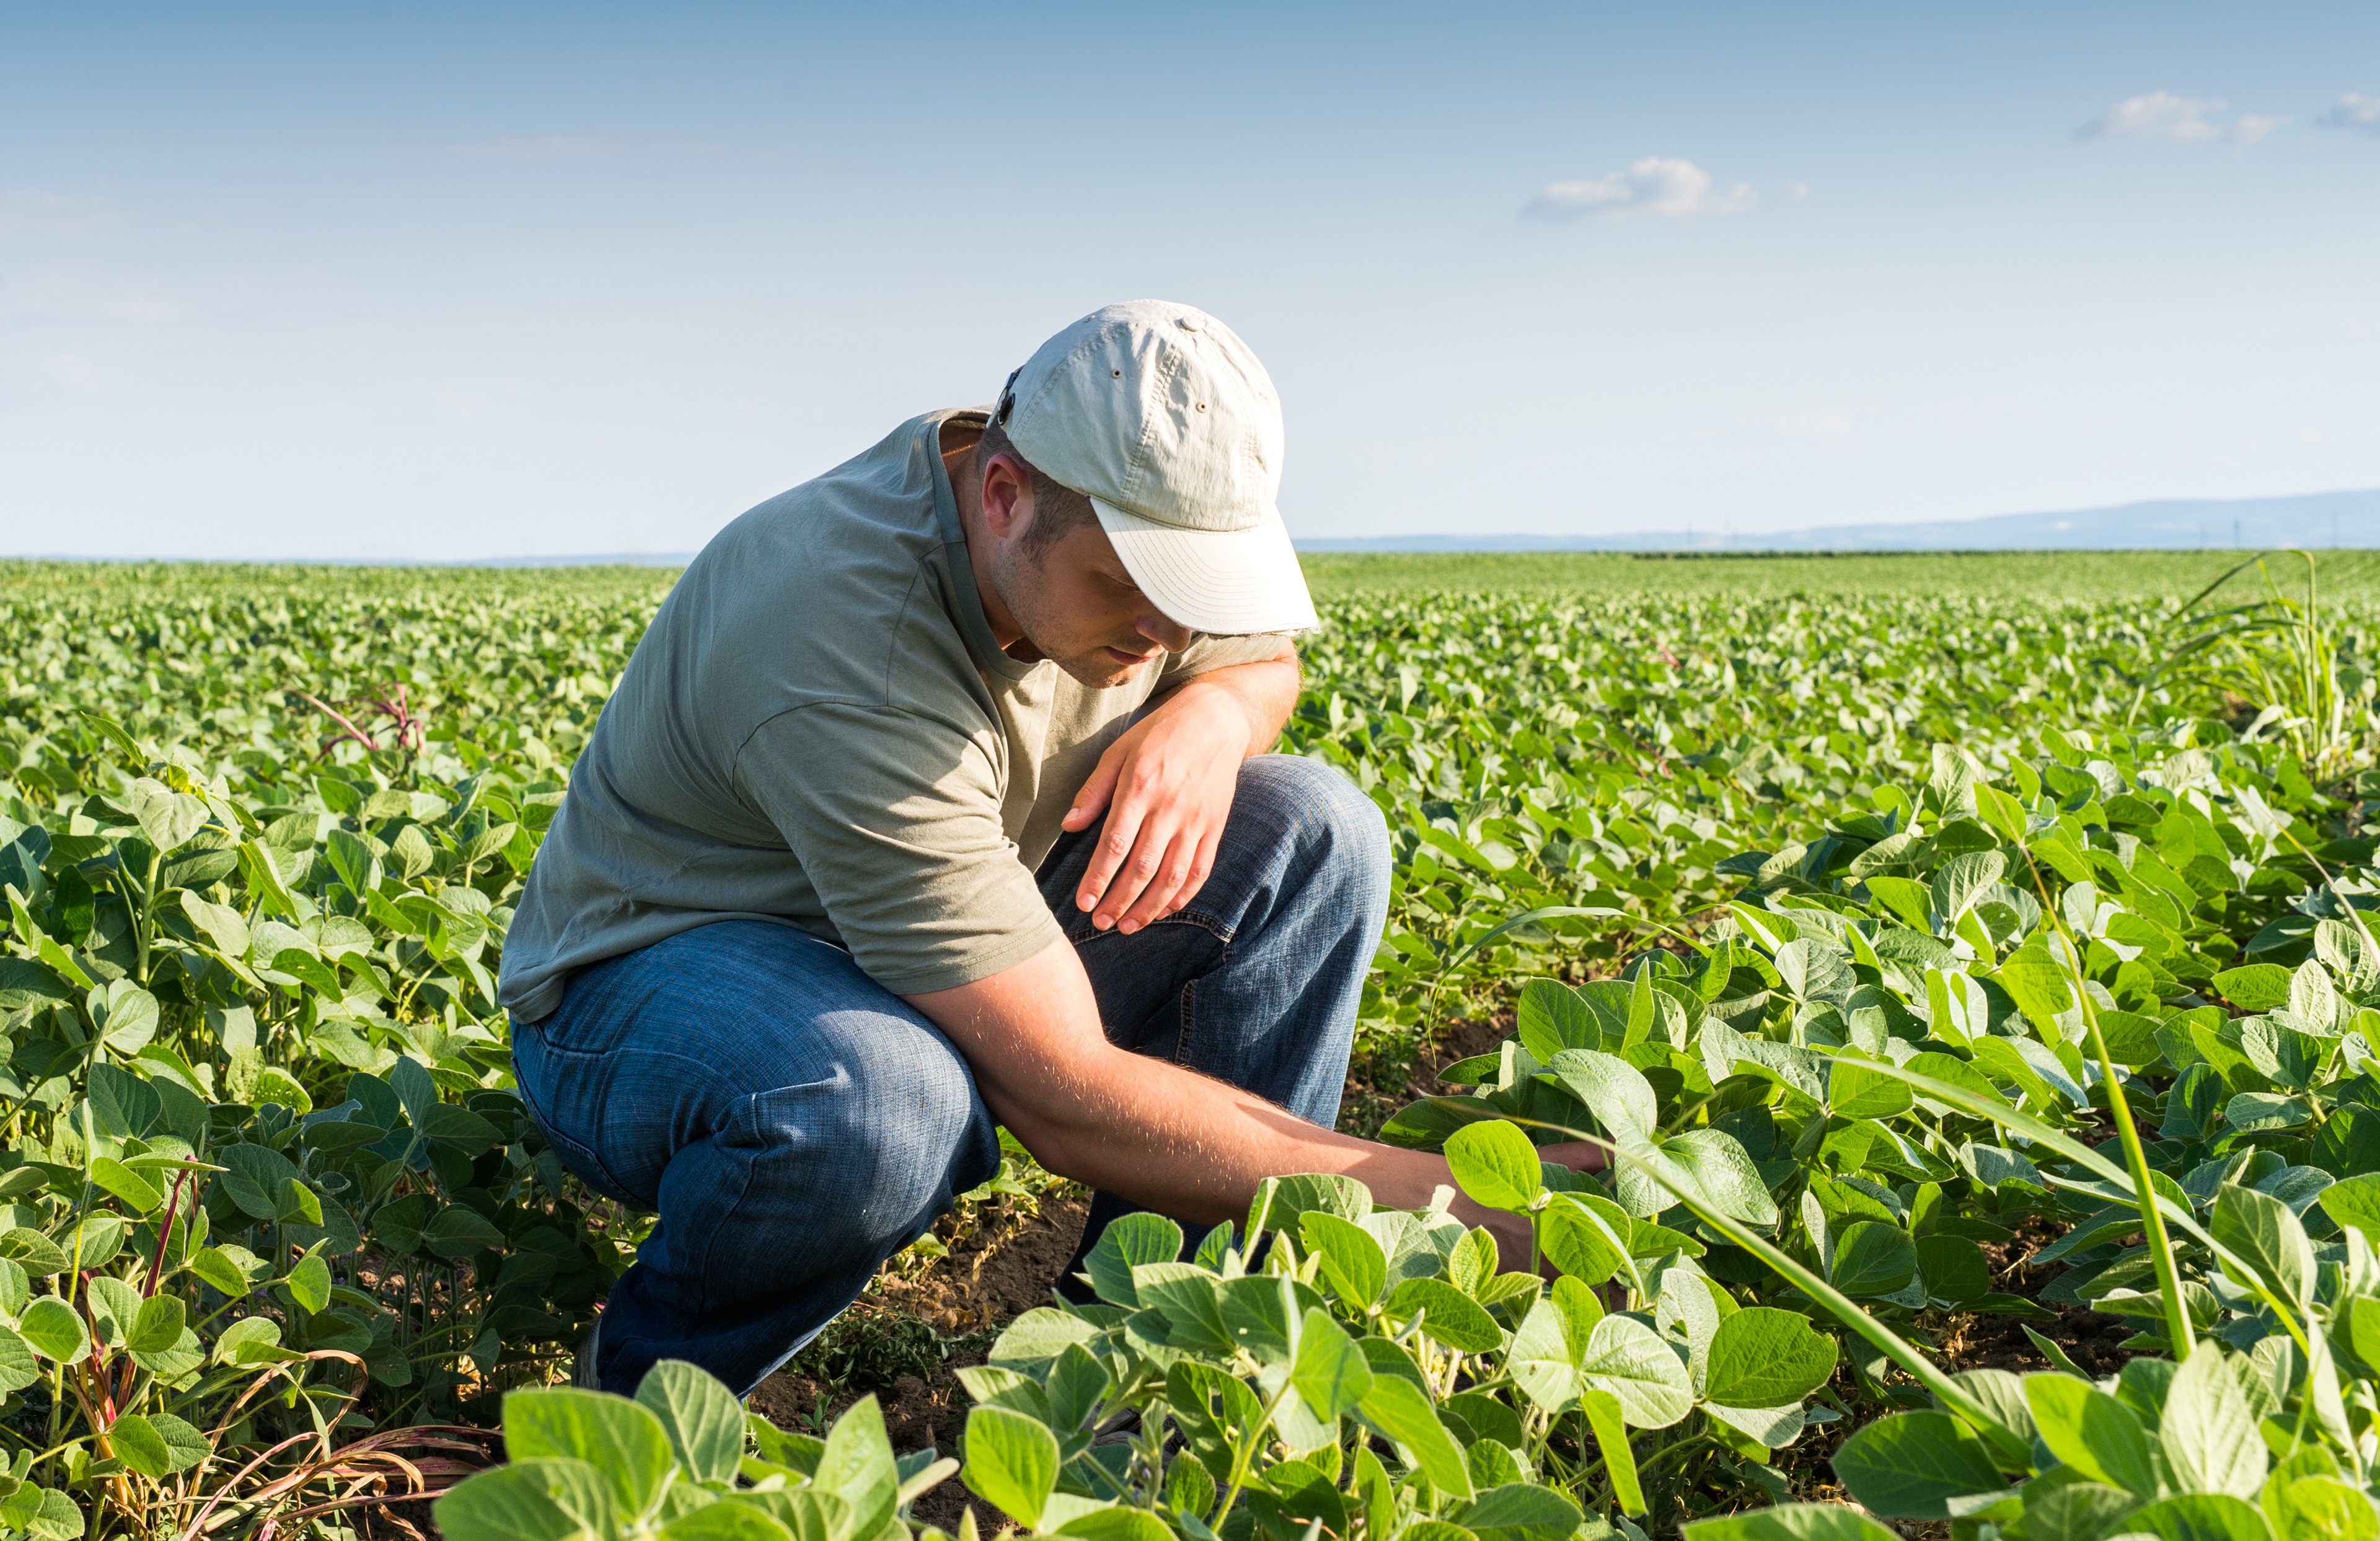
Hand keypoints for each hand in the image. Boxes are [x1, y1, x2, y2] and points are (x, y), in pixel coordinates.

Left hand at [1063, 684, 1252, 933]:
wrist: (1216, 721)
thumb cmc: (1159, 735)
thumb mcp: (1119, 752)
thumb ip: (1094, 792)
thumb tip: (1068, 826)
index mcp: (1141, 788)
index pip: (1115, 845)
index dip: (1098, 878)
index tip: (1083, 903)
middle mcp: (1170, 808)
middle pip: (1142, 867)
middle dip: (1119, 901)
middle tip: (1100, 924)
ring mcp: (1196, 820)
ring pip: (1172, 876)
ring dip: (1148, 907)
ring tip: (1128, 926)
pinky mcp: (1215, 827)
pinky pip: (1200, 870)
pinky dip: (1182, 895)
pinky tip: (1164, 910)